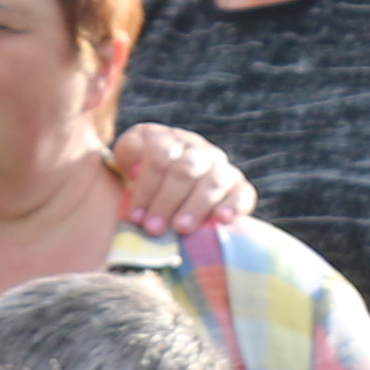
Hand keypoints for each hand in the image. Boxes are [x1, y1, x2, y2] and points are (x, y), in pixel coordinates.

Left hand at [110, 123, 255, 235]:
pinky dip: (234, 205)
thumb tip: (135, 168)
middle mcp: (196, 149)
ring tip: (181, 229)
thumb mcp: (126, 164)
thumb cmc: (142, 185)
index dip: (147, 187)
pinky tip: (223, 219)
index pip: (160, 155)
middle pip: (185, 169)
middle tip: (154, 229)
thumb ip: (127, 157)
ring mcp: (219, 167)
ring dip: (196, 205)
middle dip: (167, 201)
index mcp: (168, 140)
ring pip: (213, 180)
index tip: (136, 217)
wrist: (169, 199)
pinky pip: (242, 193)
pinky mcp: (239, 187)